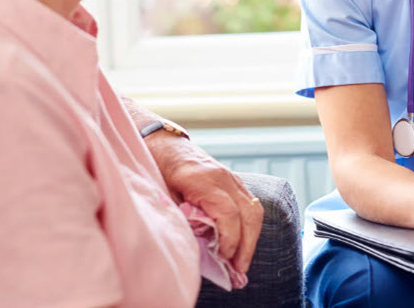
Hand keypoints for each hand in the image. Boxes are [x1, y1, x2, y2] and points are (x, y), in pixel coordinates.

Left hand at [146, 134, 263, 274]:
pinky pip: (250, 204)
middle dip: (247, 245)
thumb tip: (199, 247)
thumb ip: (182, 217)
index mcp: (203, 180)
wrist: (165, 144)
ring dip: (251, 238)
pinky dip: (249, 227)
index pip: (229, 214)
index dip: (229, 240)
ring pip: (254, 209)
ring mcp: (232, 177)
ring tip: (242, 262)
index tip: (223, 259)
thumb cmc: (159, 169)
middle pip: (249, 213)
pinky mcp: (234, 181)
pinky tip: (241, 244)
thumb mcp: (163, 195)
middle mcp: (223, 177)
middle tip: (239, 270)